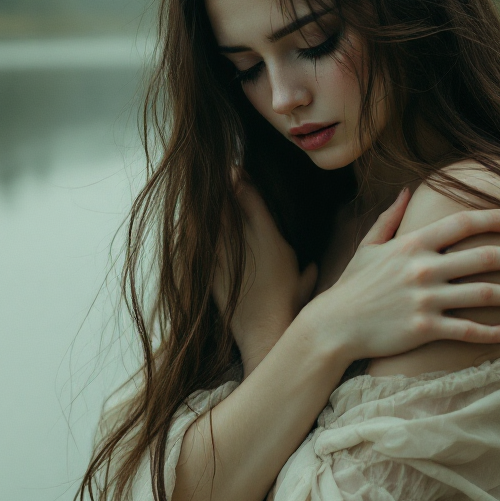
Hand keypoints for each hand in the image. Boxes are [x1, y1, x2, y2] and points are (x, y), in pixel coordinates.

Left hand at [212, 178, 317, 370]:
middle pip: (226, 202)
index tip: (233, 169)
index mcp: (270, 236)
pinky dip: (193, 230)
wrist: (264, 330)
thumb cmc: (288, 306)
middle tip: (211, 174)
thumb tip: (311, 267)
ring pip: (209, 218)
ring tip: (196, 192)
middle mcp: (246, 240)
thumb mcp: (305, 281)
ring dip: (204, 204)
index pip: (250, 197)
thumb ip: (307, 270)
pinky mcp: (209, 269)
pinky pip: (198, 242)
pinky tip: (188, 222)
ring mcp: (224, 254)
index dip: (241, 180)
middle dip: (219, 186)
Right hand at [306, 188, 499, 363]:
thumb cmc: (352, 286)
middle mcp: (423, 269)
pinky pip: (467, 330)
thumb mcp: (368, 247)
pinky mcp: (424, 329)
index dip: (493, 218)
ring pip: (482, 294)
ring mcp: (425, 300)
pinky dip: (492, 331)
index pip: (462, 223)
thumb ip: (390, 219)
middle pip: (482, 257)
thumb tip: (407, 191)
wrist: (333, 326)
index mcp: (412, 245)